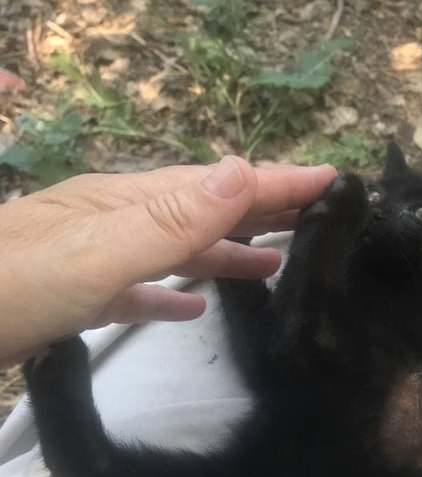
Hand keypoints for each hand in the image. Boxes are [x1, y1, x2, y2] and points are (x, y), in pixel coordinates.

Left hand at [0, 156, 336, 366]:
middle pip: (203, 208)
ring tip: (275, 261)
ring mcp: (93, 256)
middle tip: (319, 213)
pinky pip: (140, 287)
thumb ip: (170, 219)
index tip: (334, 178)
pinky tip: (190, 306)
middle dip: (261, 207)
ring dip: (227, 249)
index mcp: (128, 204)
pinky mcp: (74, 295)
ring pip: (177, 247)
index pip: (219, 186)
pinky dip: (173, 291)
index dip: (277, 182)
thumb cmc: (13, 287)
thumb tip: (242, 170)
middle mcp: (116, 221)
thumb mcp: (97, 253)